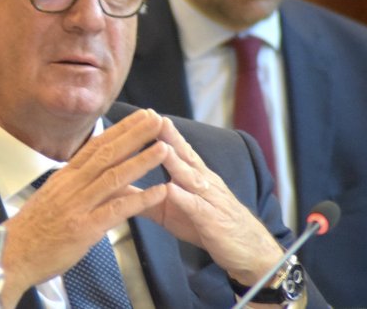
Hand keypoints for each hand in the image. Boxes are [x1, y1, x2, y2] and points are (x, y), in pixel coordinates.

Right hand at [0, 109, 169, 306]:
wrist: (10, 255)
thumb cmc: (32, 230)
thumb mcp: (51, 197)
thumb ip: (73, 184)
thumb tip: (91, 170)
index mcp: (65, 176)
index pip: (96, 145)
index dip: (120, 129)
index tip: (139, 116)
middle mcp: (72, 185)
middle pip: (108, 153)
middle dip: (135, 135)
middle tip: (157, 119)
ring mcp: (78, 206)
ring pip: (114, 177)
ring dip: (142, 161)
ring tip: (164, 148)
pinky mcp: (84, 229)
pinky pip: (117, 210)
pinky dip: (140, 199)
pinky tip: (160, 192)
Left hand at [141, 116, 283, 285]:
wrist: (250, 252)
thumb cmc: (209, 227)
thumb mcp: (173, 211)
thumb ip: (146, 198)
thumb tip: (116, 188)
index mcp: (196, 176)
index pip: (178, 150)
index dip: (163, 133)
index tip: (145, 114)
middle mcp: (204, 182)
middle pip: (185, 155)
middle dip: (169, 136)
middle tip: (152, 117)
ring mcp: (210, 199)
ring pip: (190, 177)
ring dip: (175, 161)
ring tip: (160, 146)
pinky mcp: (212, 221)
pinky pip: (196, 207)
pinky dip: (183, 197)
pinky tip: (169, 189)